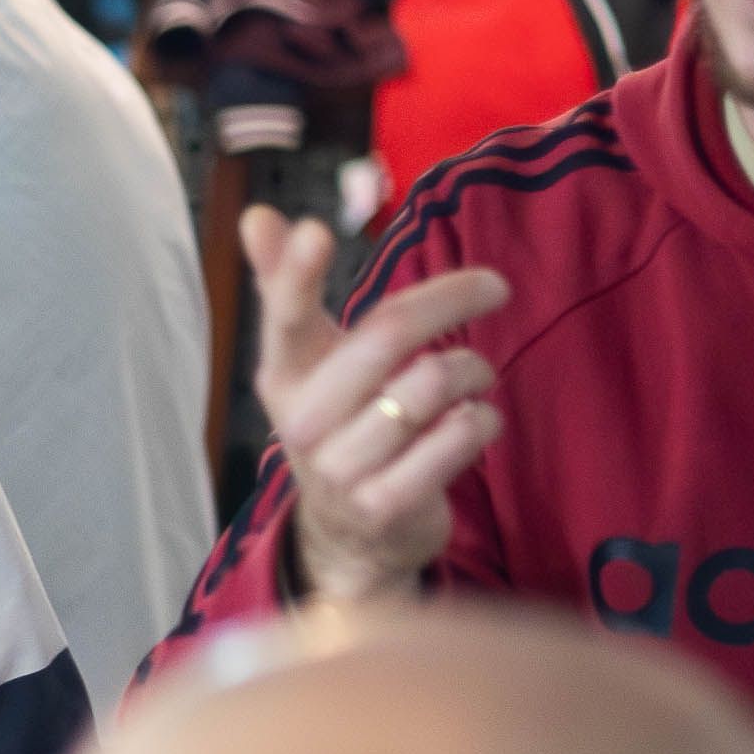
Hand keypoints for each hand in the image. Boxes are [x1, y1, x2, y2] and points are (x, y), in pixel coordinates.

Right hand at [242, 208, 510, 607]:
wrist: (348, 538)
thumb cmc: (339, 425)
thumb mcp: (308, 362)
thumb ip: (287, 287)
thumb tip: (258, 215)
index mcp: (282, 375)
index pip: (284, 317)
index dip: (295, 273)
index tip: (314, 230)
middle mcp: (303, 421)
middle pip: (386, 335)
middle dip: (451, 297)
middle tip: (495, 286)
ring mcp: (342, 468)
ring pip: (433, 383)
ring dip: (473, 368)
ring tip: (474, 374)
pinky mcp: (388, 503)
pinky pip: (458, 435)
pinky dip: (481, 420)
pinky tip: (474, 421)